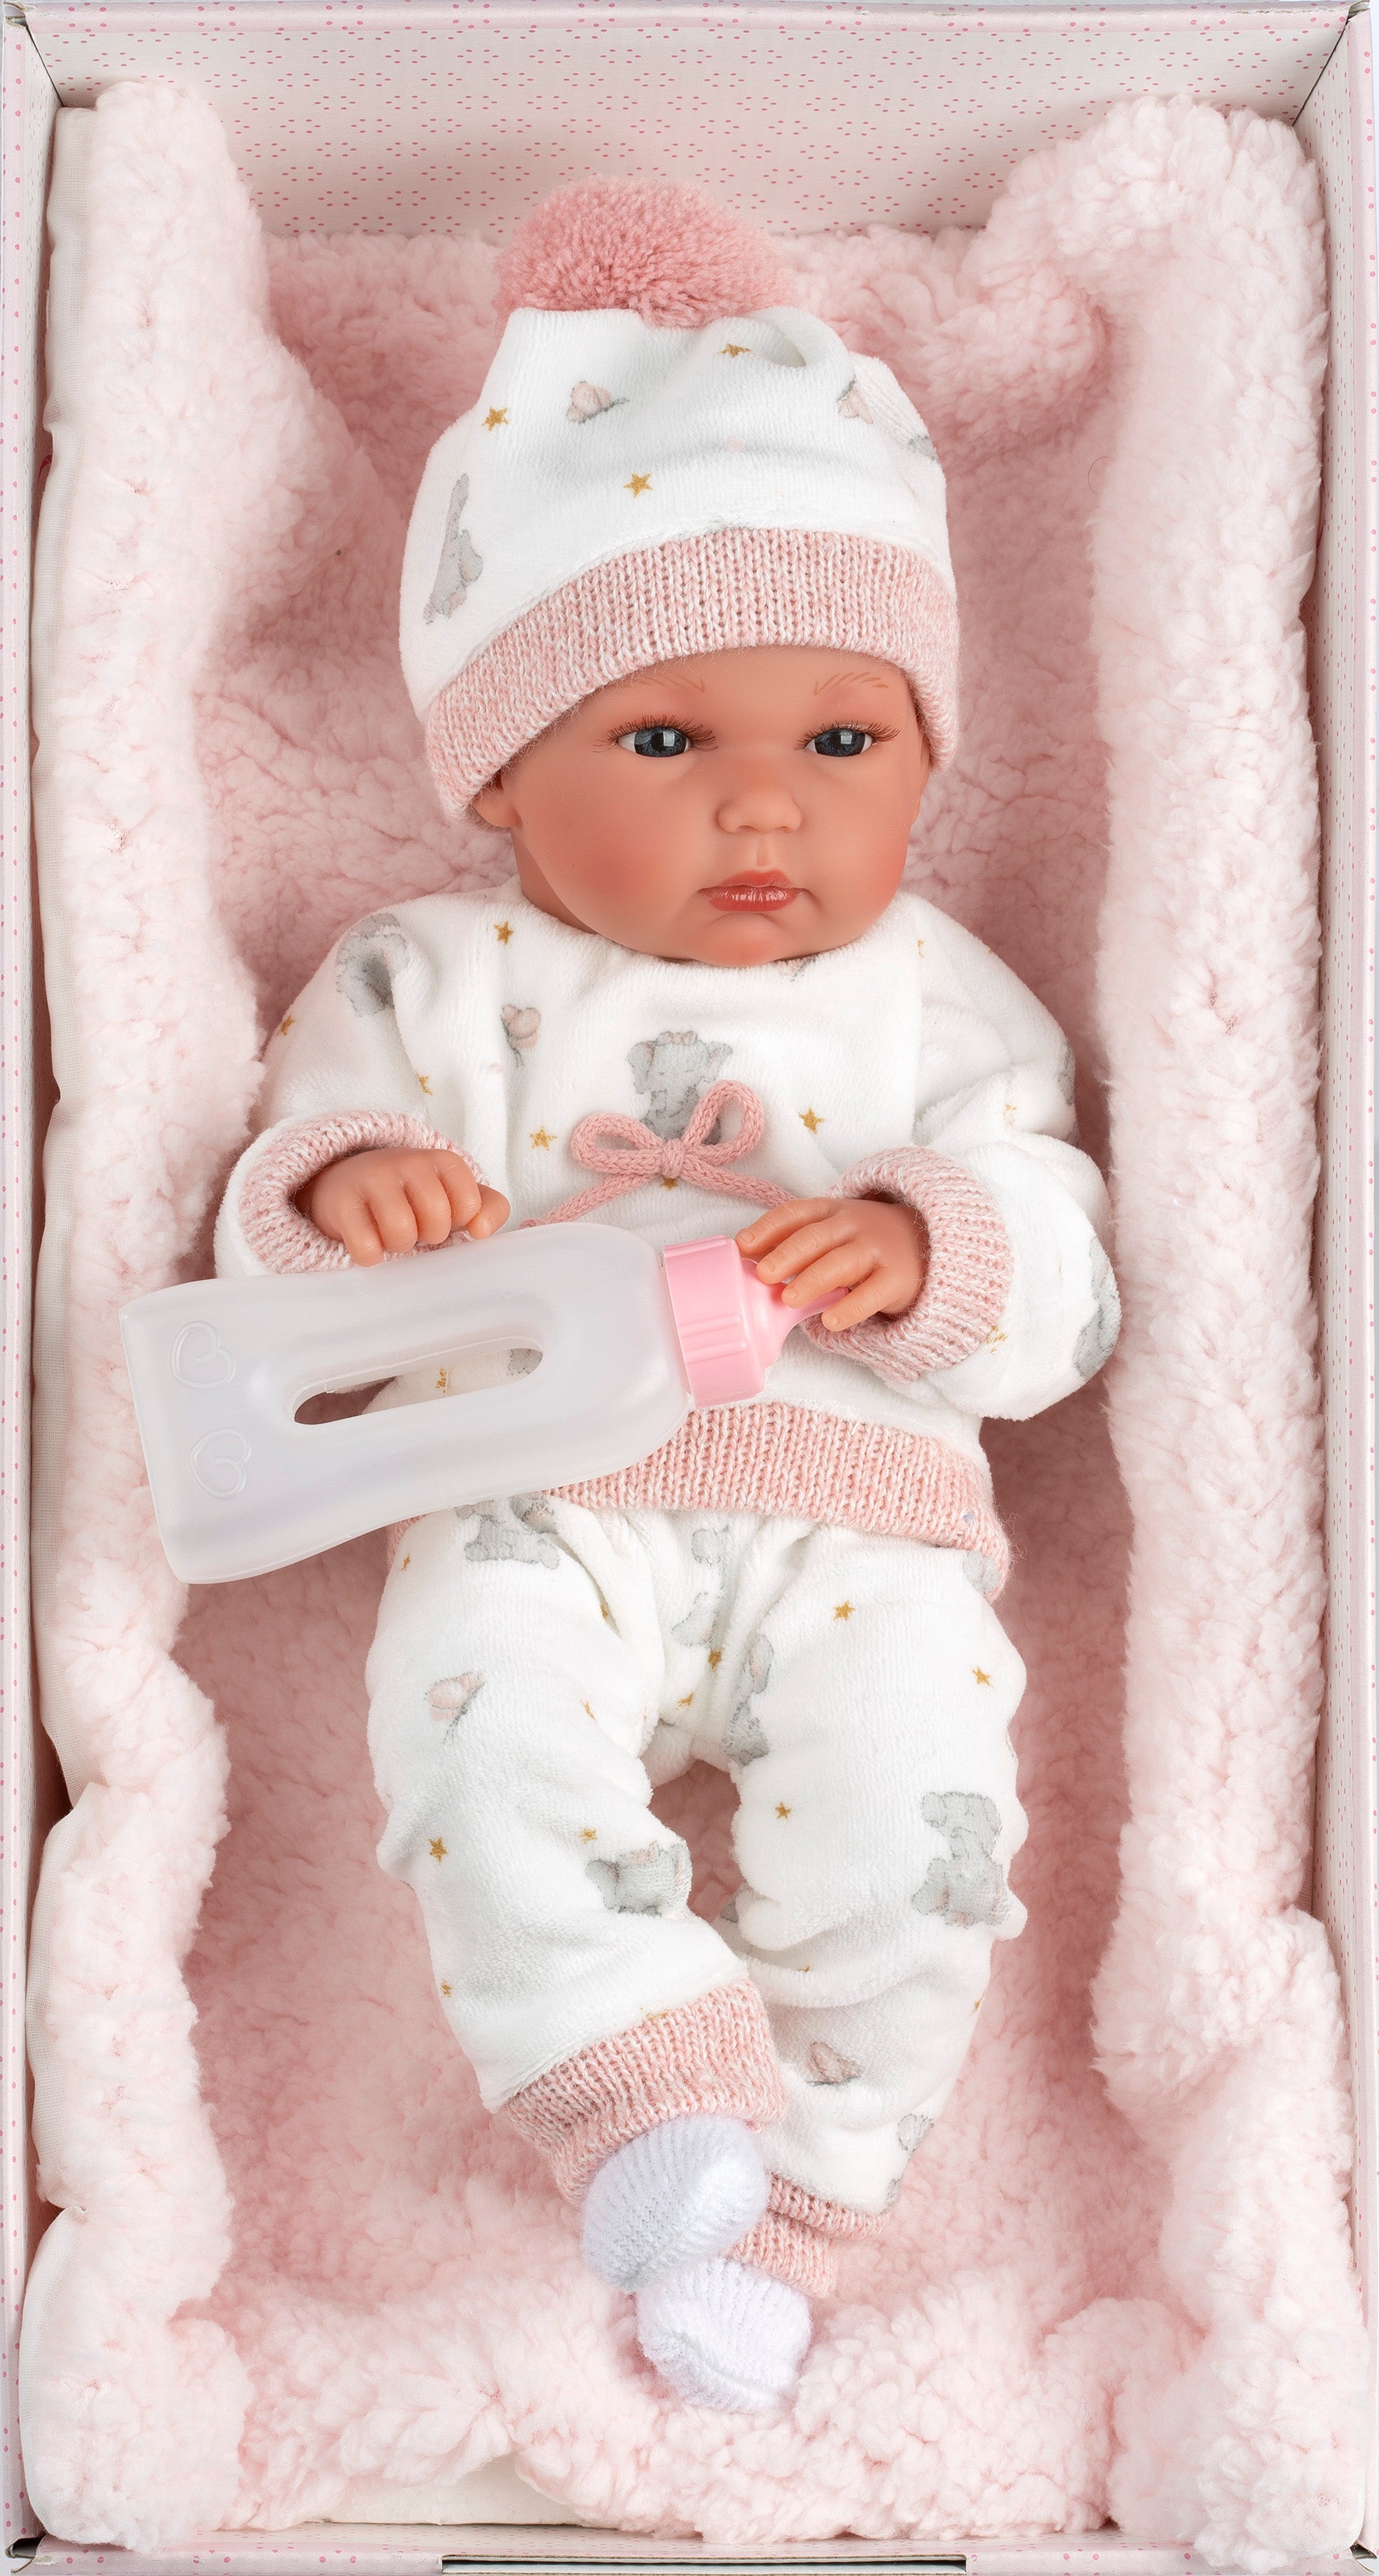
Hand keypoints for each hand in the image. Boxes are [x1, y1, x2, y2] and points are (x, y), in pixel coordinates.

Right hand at [303, 1147, 509, 1266]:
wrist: (349, 1184)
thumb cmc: (413, 1198)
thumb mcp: (456, 1196)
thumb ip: (488, 1209)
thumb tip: (480, 1230)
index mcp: (443, 1161)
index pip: (470, 1205)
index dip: (459, 1222)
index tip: (445, 1217)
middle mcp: (407, 1162)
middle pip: (436, 1218)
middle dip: (430, 1235)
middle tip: (416, 1227)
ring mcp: (371, 1179)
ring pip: (400, 1231)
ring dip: (399, 1245)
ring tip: (393, 1234)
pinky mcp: (341, 1203)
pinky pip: (366, 1248)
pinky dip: (370, 1255)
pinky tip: (369, 1242)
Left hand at [737, 1195, 926, 1330]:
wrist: (929, 1242)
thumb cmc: (865, 1241)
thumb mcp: (834, 1230)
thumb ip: (798, 1240)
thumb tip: (748, 1259)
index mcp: (832, 1212)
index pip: (796, 1213)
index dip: (768, 1227)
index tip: (743, 1245)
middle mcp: (855, 1226)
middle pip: (817, 1237)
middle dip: (787, 1254)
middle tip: (763, 1274)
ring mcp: (878, 1251)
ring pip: (842, 1263)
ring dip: (813, 1279)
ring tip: (788, 1299)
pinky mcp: (897, 1279)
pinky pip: (873, 1294)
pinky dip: (851, 1307)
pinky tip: (830, 1321)